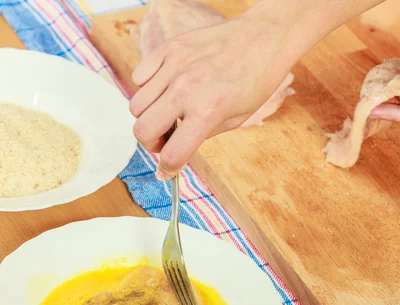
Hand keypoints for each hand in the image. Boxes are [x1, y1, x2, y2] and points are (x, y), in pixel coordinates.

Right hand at [129, 14, 292, 179]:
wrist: (263, 38)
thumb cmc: (255, 81)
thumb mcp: (236, 120)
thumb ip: (202, 134)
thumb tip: (176, 146)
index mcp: (206, 112)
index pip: (172, 153)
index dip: (167, 169)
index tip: (167, 170)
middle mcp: (185, 89)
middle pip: (142, 130)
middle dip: (151, 143)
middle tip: (165, 140)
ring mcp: (174, 66)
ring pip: (137, 105)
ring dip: (148, 116)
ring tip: (167, 113)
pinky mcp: (170, 48)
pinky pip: (140, 76)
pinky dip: (147, 87)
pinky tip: (166, 88)